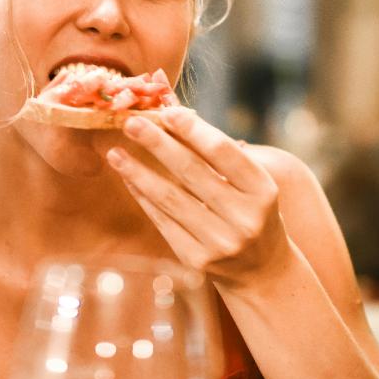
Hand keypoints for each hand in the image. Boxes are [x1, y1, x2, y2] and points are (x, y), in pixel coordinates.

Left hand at [106, 108, 291, 288]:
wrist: (262, 268)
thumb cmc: (251, 210)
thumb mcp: (249, 181)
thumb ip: (214, 150)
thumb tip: (171, 110)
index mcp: (262, 190)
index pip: (222, 153)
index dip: (193, 130)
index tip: (166, 110)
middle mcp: (244, 218)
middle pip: (191, 173)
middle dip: (157, 144)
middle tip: (130, 122)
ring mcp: (220, 242)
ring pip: (170, 199)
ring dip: (138, 173)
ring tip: (115, 152)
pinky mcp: (196, 260)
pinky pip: (162, 221)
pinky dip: (143, 197)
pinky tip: (128, 179)